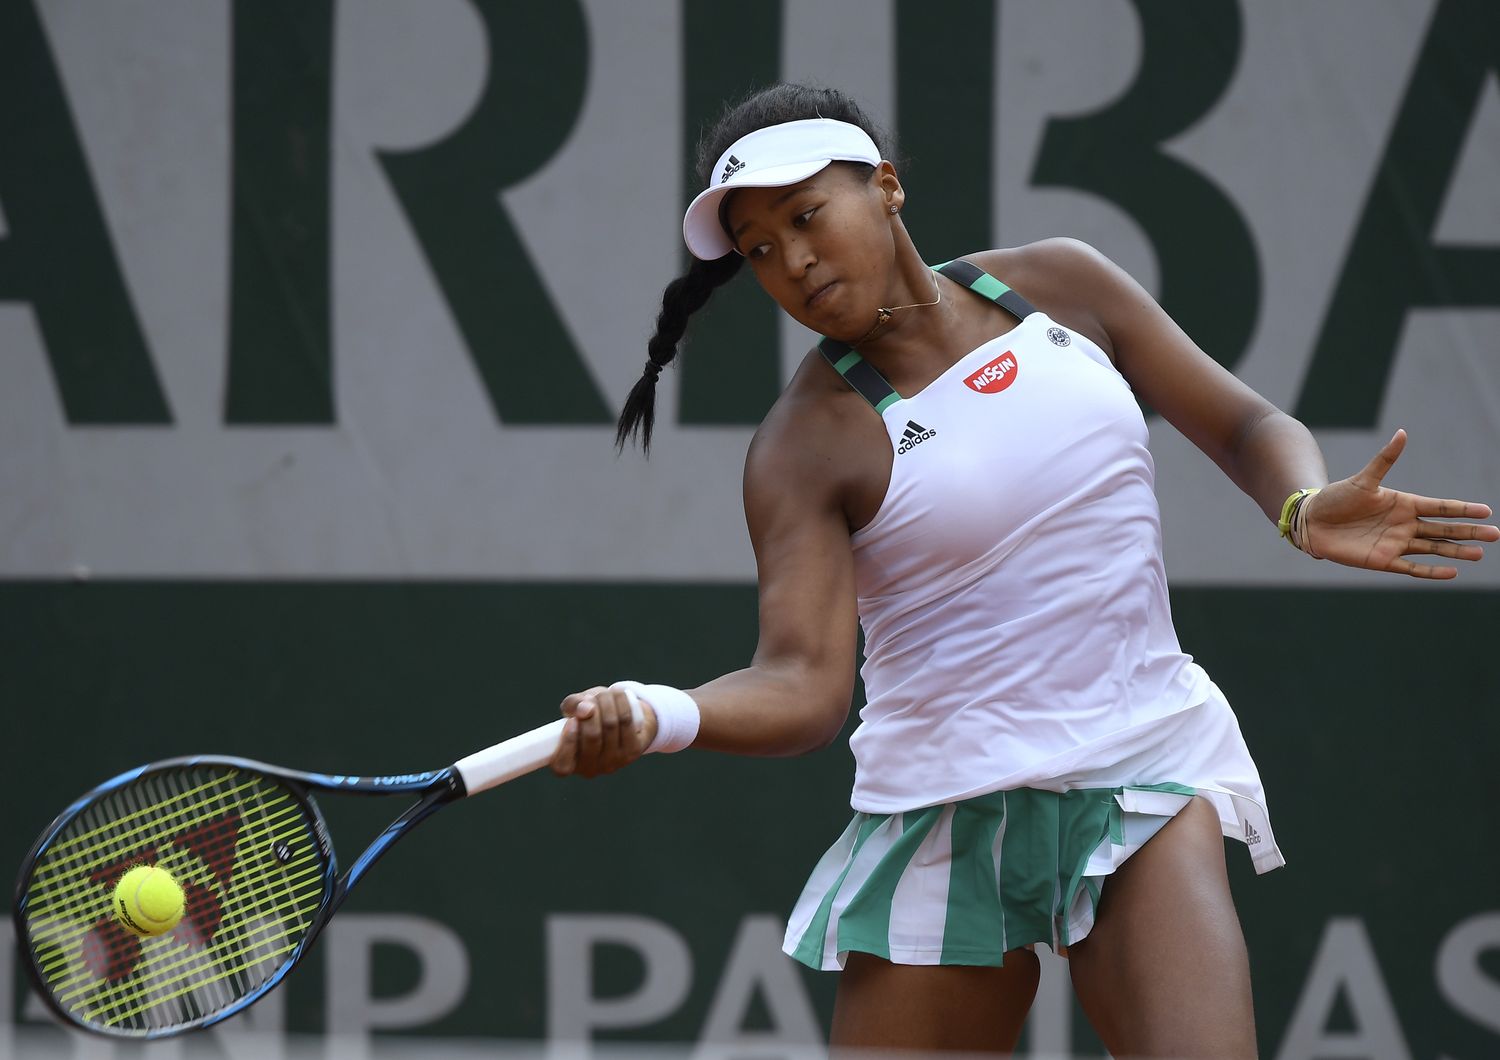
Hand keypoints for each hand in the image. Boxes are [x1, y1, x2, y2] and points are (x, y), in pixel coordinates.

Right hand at [549, 685, 657, 777]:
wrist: (625, 720)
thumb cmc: (591, 716)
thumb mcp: (575, 708)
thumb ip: (572, 705)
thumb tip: (585, 709)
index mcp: (570, 765)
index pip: (562, 765)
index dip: (567, 742)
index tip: (572, 721)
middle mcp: (591, 769)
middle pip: (592, 736)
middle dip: (592, 708)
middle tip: (591, 698)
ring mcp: (613, 763)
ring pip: (610, 725)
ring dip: (606, 701)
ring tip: (605, 693)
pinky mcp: (633, 752)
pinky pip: (626, 721)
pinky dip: (621, 702)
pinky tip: (618, 694)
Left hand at [1301, 429, 1499, 578]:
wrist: (1312, 522)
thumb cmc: (1337, 498)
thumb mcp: (1363, 479)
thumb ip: (1385, 460)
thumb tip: (1403, 433)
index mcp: (1404, 504)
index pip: (1441, 507)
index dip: (1463, 509)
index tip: (1487, 511)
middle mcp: (1405, 524)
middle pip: (1444, 529)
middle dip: (1469, 532)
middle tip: (1495, 534)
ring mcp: (1396, 543)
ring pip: (1434, 548)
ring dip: (1456, 552)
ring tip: (1479, 554)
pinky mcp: (1383, 560)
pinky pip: (1412, 568)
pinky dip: (1431, 571)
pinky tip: (1452, 572)